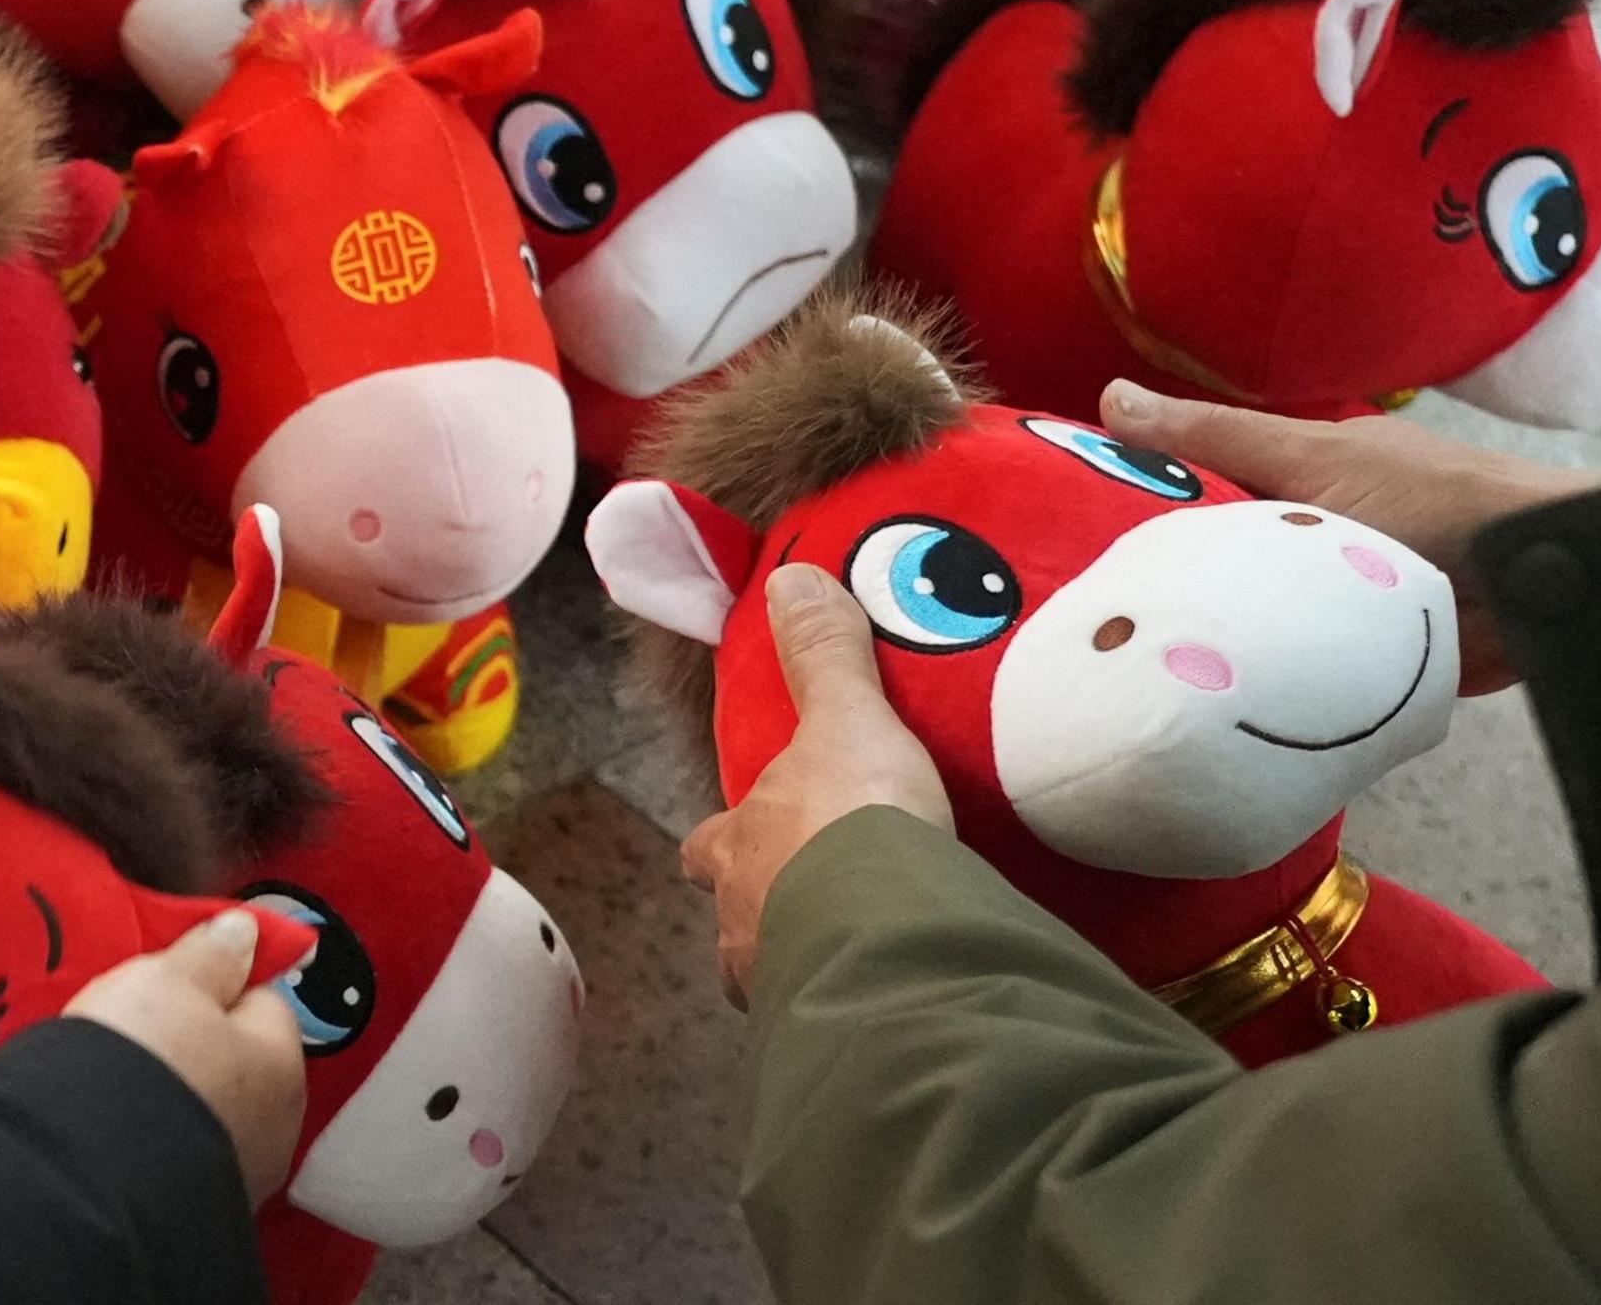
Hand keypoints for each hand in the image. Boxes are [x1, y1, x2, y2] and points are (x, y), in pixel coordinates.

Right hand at [66, 910, 307, 1203]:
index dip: (212, 984)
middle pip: (234, 1060)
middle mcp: (276, 1126)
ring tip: (111, 1082)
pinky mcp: (193, 1210)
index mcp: (281, 1061)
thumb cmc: (140, 1063)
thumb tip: (247, 930)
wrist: (86, 1179)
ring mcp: (238, 1176)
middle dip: (190, 1044)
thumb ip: (211, 951)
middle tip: (131, 1031)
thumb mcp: (168, 981)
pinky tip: (111, 1130)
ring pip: (203, 1110)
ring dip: (170, 1095)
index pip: (261, 999)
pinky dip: (151, 1138)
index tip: (165, 984)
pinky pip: (174, 1153)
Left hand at [681, 565, 952, 1007]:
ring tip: (857, 950)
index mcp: (736, 846)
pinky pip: (836, 1011)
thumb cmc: (852, 820)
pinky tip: (892, 992)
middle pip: (735, 916)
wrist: (890, 929)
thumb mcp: (846, 719)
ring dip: (805, 959)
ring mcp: (780, 981)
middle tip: (809, 899)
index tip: (740, 836)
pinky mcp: (832, 1024)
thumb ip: (824, 655)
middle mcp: (741, 920)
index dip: (722, 839)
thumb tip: (791, 576)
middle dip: (762, 909)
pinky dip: (855, 998)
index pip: (707, 844)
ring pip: (775, 970)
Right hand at [1100, 380, 1597, 692]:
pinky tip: (1187, 689)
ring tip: (1116, 650)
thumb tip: (1110, 396)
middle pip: (1210, 548)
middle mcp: (1304, 530)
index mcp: (1297, 472)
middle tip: (1077, 600)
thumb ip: (1216, 436)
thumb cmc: (1432, 502)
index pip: (1197, 479)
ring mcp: (1321, 594)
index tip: (1068, 524)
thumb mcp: (1312, 458)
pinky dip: (1244, 669)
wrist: (1533, 585)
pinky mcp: (1342, 654)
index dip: (1136, 498)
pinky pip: (1276, 660)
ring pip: (1239, 608)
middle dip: (1158, 572)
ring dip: (1201, 627)